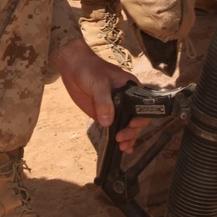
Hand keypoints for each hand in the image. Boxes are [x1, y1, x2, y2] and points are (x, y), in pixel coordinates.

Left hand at [53, 38, 149, 152]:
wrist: (73, 68)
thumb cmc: (90, 69)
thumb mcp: (99, 83)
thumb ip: (104, 101)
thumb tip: (108, 122)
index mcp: (131, 88)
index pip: (143, 106)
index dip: (141, 117)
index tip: (132, 125)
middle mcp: (127, 100)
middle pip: (137, 119)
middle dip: (132, 131)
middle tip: (121, 138)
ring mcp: (116, 108)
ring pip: (127, 126)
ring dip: (128, 138)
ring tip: (122, 146)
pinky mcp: (105, 114)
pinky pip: (115, 128)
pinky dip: (119, 138)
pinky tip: (121, 148)